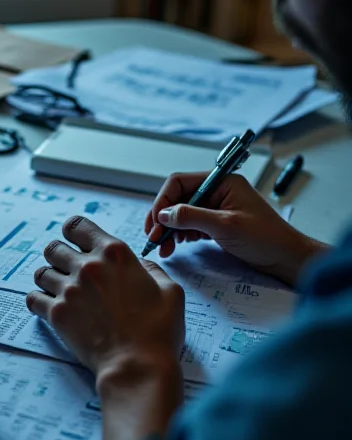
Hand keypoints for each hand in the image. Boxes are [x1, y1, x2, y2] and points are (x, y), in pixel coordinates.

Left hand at [26, 216, 184, 391]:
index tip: (76, 241)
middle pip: (53, 248)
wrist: (138, 366)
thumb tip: (139, 265)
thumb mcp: (170, 291)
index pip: (77, 225)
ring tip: (60, 290)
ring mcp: (69, 290)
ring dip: (49, 279)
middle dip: (59, 256)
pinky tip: (48, 306)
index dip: (73, 232)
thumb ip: (151, 269)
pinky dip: (38, 300)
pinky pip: (32, 298)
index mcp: (114, 253)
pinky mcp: (57, 314)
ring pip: (41, 272)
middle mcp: (87, 266)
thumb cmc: (158, 330)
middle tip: (69, 270)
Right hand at [144, 172, 326, 286]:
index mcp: (221, 181)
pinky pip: (190, 225)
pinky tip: (174, 246)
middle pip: (178, 198)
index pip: (180, 182)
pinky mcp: (216, 223)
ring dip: (168, 229)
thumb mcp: (225, 225)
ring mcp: (216, 207)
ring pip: (181, 213)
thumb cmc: (266, 238)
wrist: (287, 258)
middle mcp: (216, 191)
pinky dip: (179, 235)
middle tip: (152, 237)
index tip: (155, 221)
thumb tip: (163, 214)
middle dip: (162, 217)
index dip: (163, 200)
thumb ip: (192, 217)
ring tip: (163, 247)